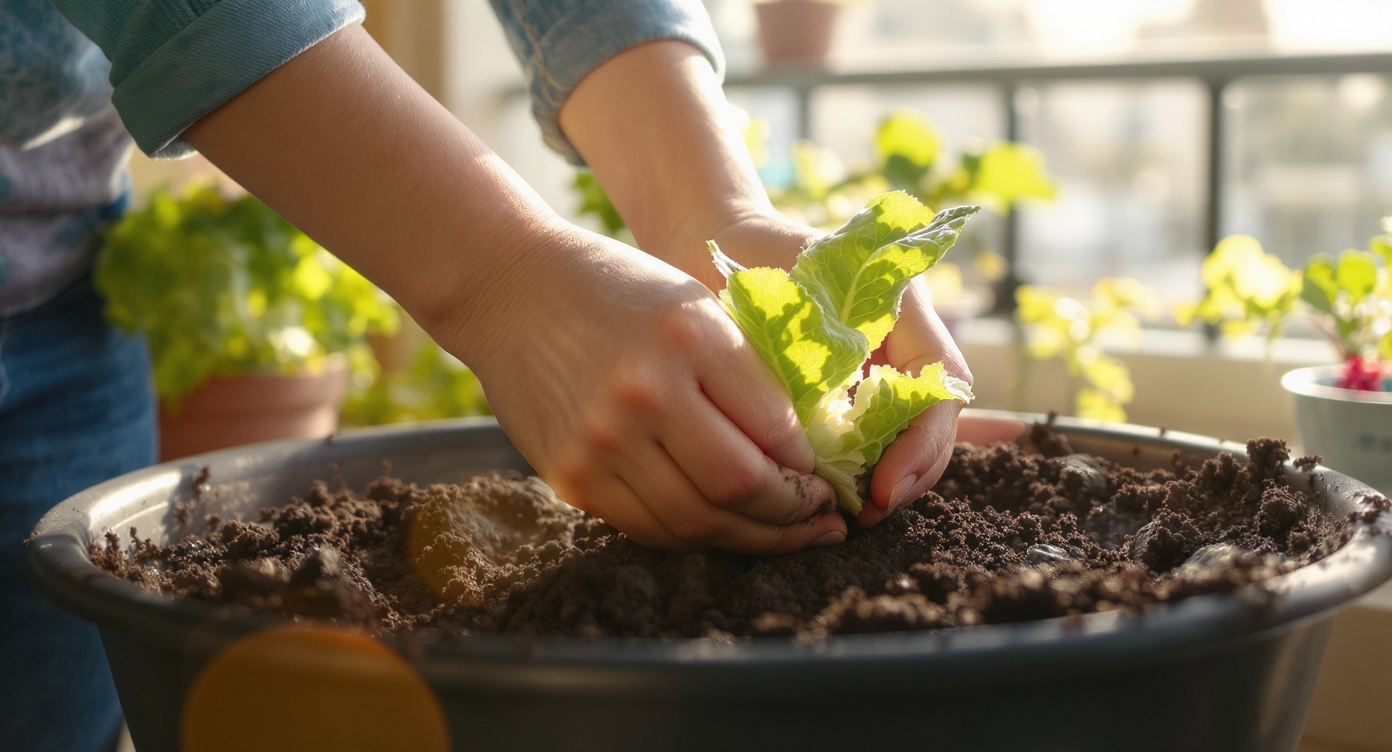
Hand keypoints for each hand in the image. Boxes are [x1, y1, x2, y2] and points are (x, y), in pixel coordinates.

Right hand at [443, 225, 846, 553]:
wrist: (510, 289)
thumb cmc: (619, 291)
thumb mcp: (693, 305)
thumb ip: (744, 371)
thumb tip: (802, 450)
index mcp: (690, 339)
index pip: (776, 429)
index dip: (812, 468)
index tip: (827, 478)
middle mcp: (646, 393)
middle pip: (740, 486)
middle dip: (793, 516)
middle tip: (823, 521)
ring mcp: (602, 441)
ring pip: (696, 521)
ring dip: (751, 539)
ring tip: (784, 537)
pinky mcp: (570, 475)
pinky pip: (647, 527)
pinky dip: (693, 536)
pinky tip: (722, 528)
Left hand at [653, 213, 996, 527]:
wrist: (720, 243)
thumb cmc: (754, 261)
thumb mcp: (791, 296)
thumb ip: (821, 350)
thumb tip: (834, 429)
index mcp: (906, 309)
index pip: (939, 388)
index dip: (921, 447)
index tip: (881, 488)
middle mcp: (907, 341)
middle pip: (934, 423)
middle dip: (909, 475)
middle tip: (865, 513)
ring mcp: (884, 368)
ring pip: (908, 437)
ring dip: (886, 480)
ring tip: (848, 515)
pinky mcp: (852, 392)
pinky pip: (873, 439)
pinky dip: (859, 471)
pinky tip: (832, 498)